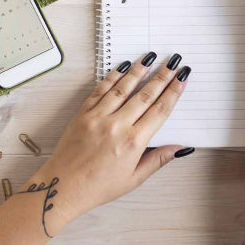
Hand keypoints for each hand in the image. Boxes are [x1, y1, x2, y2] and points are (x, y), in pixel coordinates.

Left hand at [24, 53, 192, 233]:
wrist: (63, 186)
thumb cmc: (97, 186)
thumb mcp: (133, 179)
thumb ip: (157, 160)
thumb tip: (180, 148)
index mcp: (133, 143)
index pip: (160, 110)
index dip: (173, 92)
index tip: (182, 78)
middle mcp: (117, 126)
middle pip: (145, 95)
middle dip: (162, 76)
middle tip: (173, 62)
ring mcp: (98, 117)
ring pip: (123, 88)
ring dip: (138, 71)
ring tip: (150, 58)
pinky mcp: (83, 114)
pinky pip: (100, 90)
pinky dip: (112, 77)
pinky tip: (122, 68)